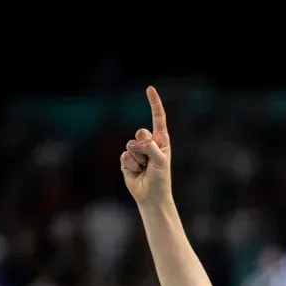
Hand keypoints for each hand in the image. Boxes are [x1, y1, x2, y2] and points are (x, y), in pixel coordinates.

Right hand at [121, 86, 172, 205]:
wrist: (151, 196)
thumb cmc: (161, 179)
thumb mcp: (161, 161)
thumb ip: (151, 148)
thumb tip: (137, 140)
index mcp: (161, 140)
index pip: (157, 118)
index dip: (154, 103)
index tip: (149, 89)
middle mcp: (149, 143)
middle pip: (140, 132)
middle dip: (144, 146)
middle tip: (150, 161)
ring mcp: (137, 151)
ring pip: (131, 145)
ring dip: (138, 159)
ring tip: (144, 169)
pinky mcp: (126, 159)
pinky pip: (124, 156)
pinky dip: (130, 166)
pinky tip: (136, 172)